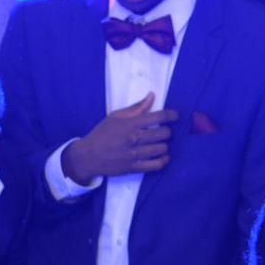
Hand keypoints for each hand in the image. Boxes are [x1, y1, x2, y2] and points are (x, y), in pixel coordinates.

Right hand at [60, 92, 176, 185]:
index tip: (176, 116)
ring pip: (162, 149)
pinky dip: (163, 161)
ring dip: (164, 146)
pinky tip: (162, 157)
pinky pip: (156, 165)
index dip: (172, 115)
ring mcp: (134, 154)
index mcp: (130, 124)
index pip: (159, 117)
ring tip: (159, 144)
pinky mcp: (133, 167)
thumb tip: (152, 96)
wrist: (87, 156)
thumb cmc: (101, 134)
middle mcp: (134, 138)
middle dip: (166, 131)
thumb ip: (135, 108)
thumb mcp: (115, 117)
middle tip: (162, 132)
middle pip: (164, 133)